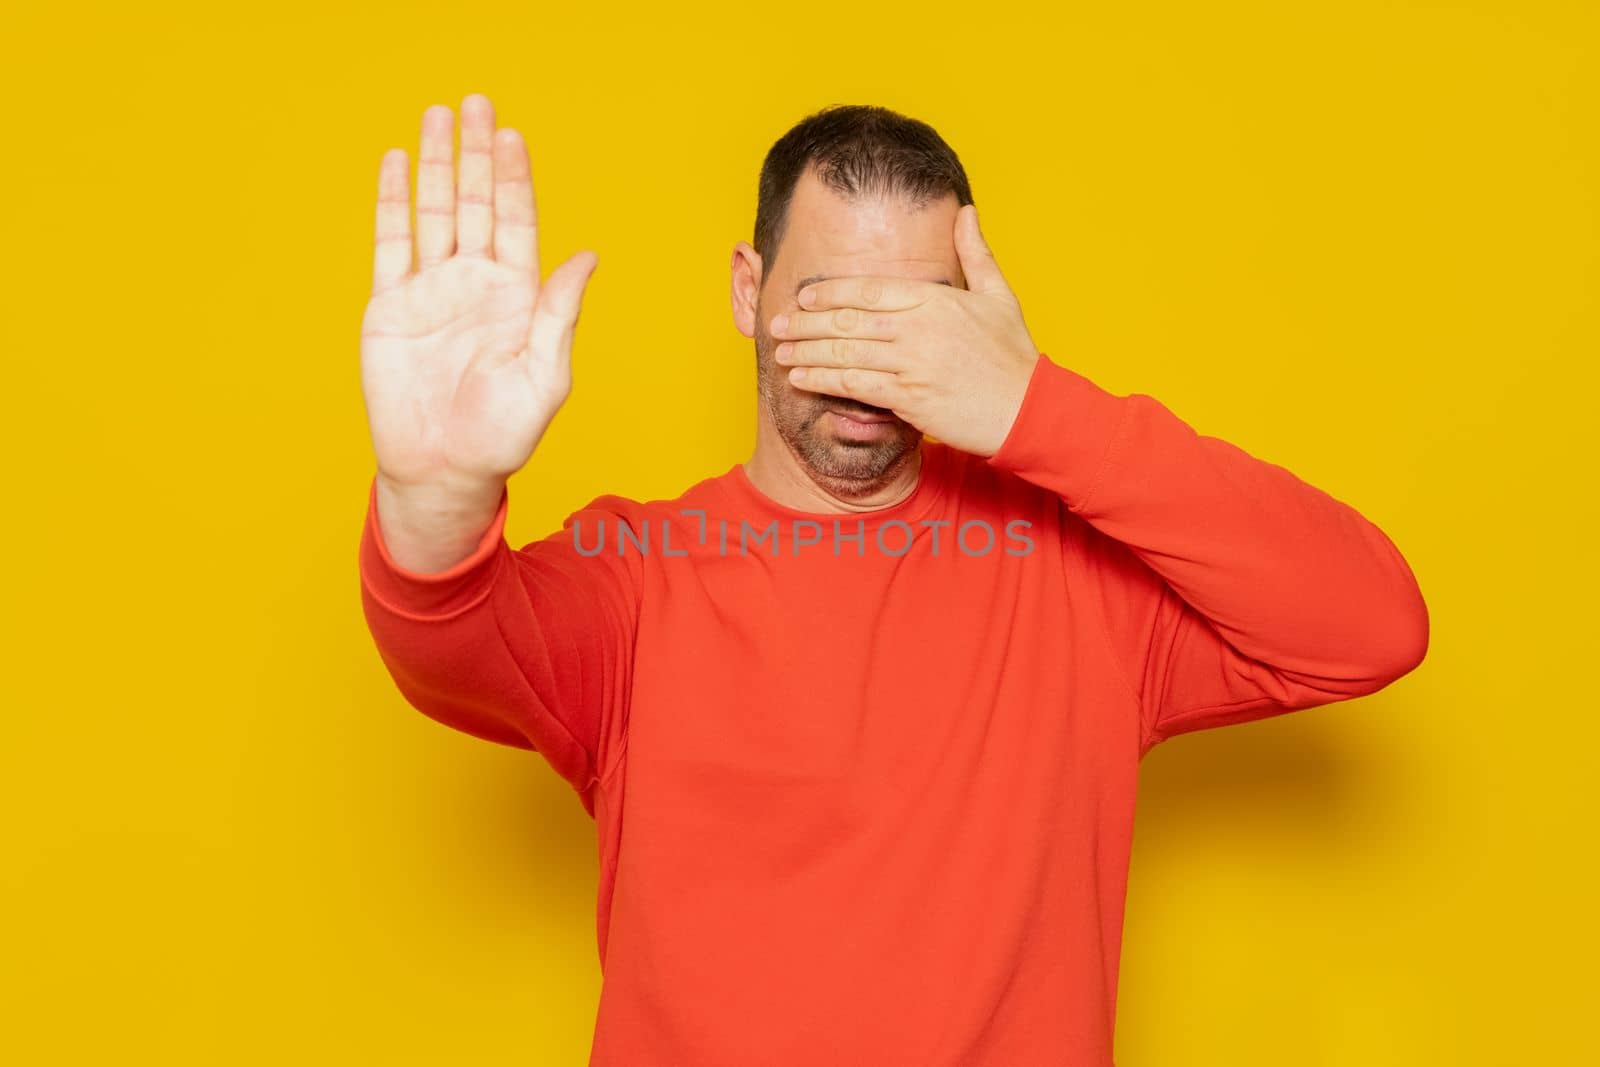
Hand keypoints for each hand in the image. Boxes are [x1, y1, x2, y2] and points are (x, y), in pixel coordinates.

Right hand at [360, 94, 597, 503]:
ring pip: (435, 212)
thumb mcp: (544, 375)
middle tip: (478, 103)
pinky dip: (394, 201)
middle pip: (476, 204)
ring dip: (437, 164)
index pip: (516, 222)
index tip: (513, 138)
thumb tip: (587, 257)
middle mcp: (475, 284)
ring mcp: (431, 291)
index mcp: (517, 296)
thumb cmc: (502, 434)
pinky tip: (398, 162)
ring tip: (438, 116)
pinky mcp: (390, 306)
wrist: (443, 469)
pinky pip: (392, 243)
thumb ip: (560, 314)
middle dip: (477, 154)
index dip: (514, 179)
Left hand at [769, 204, 1039, 456]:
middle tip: (777, 323)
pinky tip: (800, 379)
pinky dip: (824, 381)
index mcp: (936, 300)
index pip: (870, 289)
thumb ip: (976, 253)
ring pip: (845, 353)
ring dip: (806, 352)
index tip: (804, 294)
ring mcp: (912, 364)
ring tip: (780, 351)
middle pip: (848, 321)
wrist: (1030, 410)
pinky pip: (856, 386)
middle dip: (806, 322)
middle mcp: (919, 329)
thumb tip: (966, 211)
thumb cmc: (1014, 356)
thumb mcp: (999, 296)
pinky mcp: (909, 399)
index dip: (831, 291)